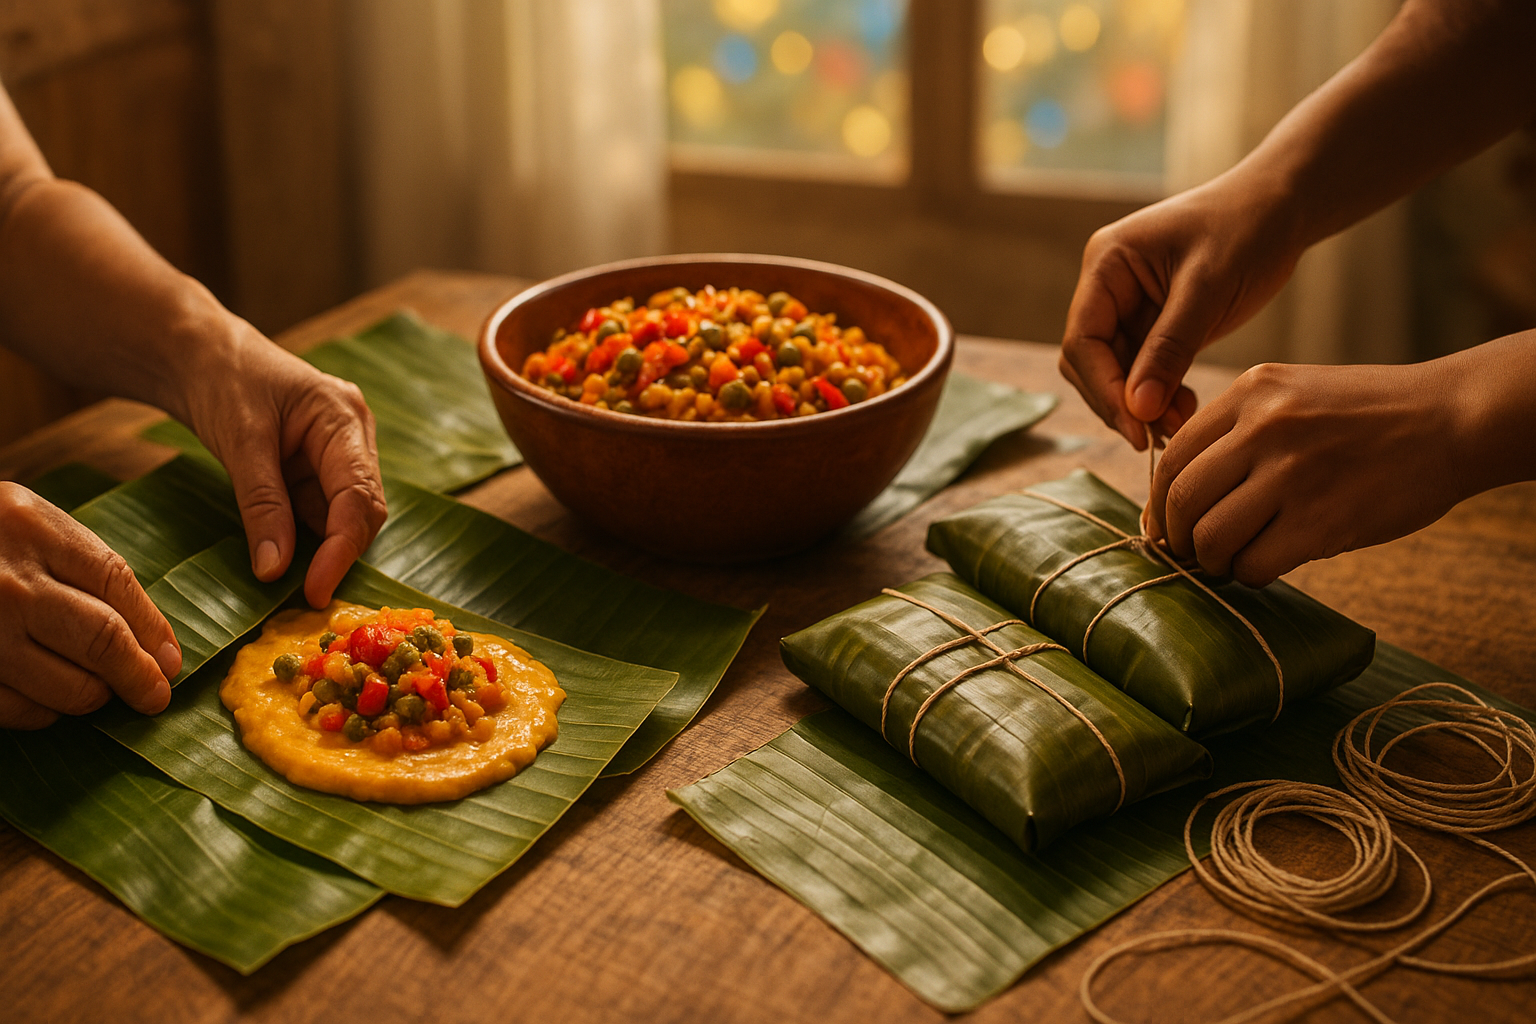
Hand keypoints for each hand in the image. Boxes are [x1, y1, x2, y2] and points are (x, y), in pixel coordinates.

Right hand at [0, 484, 178, 727]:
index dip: (154, 629)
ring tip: (99, 693)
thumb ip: (82, 563)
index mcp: (31, 528)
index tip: (170, 660)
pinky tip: (49, 704)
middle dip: (139, 676)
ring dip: (94, 697)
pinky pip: (16, 709)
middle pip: (102, 639)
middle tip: (154, 696)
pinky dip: (43, 713)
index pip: (117, 585)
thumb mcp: (24, 520)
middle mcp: (8, 580)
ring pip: (66, 685)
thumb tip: (154, 641)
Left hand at [178, 316, 387, 607]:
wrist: (199, 352)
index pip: (358, 496)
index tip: (316, 591)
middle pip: (363, 509)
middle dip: (339, 553)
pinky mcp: (319, 467)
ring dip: (322, 548)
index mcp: (344, 418)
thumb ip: (262, 506)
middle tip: (308, 598)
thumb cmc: (221, 380)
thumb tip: (275, 571)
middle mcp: (354, 436)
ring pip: (344, 515)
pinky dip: (306, 537)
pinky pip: (321, 511)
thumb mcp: (238, 441)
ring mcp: (340, 452)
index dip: (342, 549)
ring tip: (295, 583)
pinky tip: (286, 555)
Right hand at [1059, 172, 1304, 447]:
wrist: (1283, 206)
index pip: (1083, 341)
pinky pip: (1142, 372)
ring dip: (1140, 405)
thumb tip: (1137, 409)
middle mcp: (1107, 287)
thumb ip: (1169, 348)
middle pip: (1090, 363)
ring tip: (1180, 426)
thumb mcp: (1209, 287)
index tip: (1137, 428)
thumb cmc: (1247, 228)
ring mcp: (1127, 307)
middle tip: (1159, 438)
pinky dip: (1158, 396)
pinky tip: (1186, 409)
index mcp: (1106, 265)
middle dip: (1120, 402)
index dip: (1105, 390)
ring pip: (1115, 373)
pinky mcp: (1152, 325)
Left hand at [1143, 361, 1472, 586]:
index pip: (1173, 456)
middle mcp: (1263, 428)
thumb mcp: (1292, 393)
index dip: (1159, 502)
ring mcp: (1292, 474)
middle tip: (1192, 552)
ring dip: (1212, 561)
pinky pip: (1255, 564)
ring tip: (1232, 560)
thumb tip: (1177, 496)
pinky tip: (1268, 565)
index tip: (1165, 525)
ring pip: (1211, 537)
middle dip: (1177, 538)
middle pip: (1181, 500)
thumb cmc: (1368, 415)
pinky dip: (1251, 575)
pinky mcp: (1321, 520)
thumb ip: (1236, 431)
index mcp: (1249, 393)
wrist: (1452, 419)